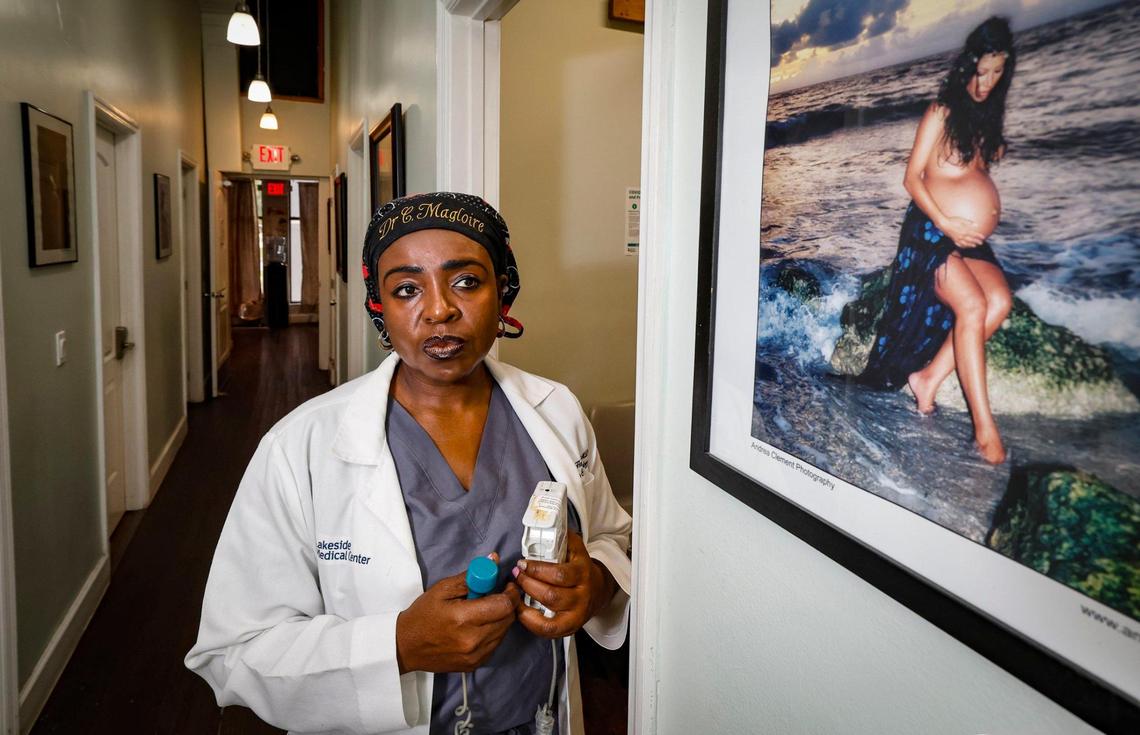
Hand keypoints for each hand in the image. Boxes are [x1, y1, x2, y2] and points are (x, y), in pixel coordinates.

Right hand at [395, 553, 520, 673]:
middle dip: (507, 603)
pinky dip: (493, 632)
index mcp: (463, 618)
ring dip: (500, 618)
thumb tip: (493, 560)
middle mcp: (472, 640)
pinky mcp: (475, 663)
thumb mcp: (442, 589)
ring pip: (504, 631)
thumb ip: (471, 576)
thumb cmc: (422, 616)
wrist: (406, 646)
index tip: (507, 585)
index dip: (510, 593)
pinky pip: (496, 643)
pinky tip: (479, 626)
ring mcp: (475, 655)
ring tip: (483, 611)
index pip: (504, 605)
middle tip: (496, 595)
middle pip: (508, 618)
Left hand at [513, 532, 616, 638]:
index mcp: (583, 573)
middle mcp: (581, 596)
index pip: (559, 574)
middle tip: (516, 575)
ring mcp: (576, 614)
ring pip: (548, 612)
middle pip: (551, 595)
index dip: (536, 570)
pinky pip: (548, 630)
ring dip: (525, 602)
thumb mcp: (575, 549)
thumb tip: (546, 522)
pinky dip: (531, 622)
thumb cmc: (579, 567)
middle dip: (528, 584)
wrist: (597, 591)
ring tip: (515, 591)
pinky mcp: (569, 628)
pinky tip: (521, 610)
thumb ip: (562, 537)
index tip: (522, 563)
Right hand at [938, 216, 984, 248]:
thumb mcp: (962, 220)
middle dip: (976, 241)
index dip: (979, 236)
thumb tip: (976, 225)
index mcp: (965, 230)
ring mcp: (957, 238)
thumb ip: (969, 223)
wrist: (944, 224)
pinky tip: (965, 246)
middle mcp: (962, 235)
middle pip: (971, 239)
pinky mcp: (954, 239)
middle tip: (981, 243)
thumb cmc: (952, 221)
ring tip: (974, 246)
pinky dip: (963, 246)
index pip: (974, 234)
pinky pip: (959, 244)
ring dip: (971, 245)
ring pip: (965, 243)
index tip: (983, 237)